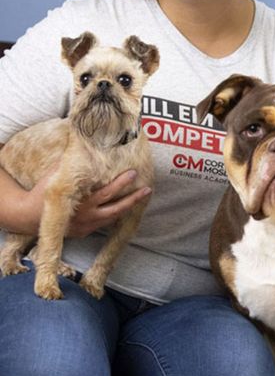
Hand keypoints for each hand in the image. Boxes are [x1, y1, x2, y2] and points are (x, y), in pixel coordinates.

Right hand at [30, 169, 151, 237]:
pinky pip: (103, 224)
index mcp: (81, 202)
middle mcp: (86, 216)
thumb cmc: (43, 192)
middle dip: (133, 199)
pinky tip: (126, 207)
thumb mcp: (55, 175)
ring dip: (128, 208)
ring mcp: (86, 227)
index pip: (107, 192)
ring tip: (141, 197)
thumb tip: (82, 142)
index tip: (133, 173)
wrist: (27, 217)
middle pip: (116, 208)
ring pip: (112, 218)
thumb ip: (70, 163)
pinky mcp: (85, 233)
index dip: (121, 183)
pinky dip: (115, 216)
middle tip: (147, 189)